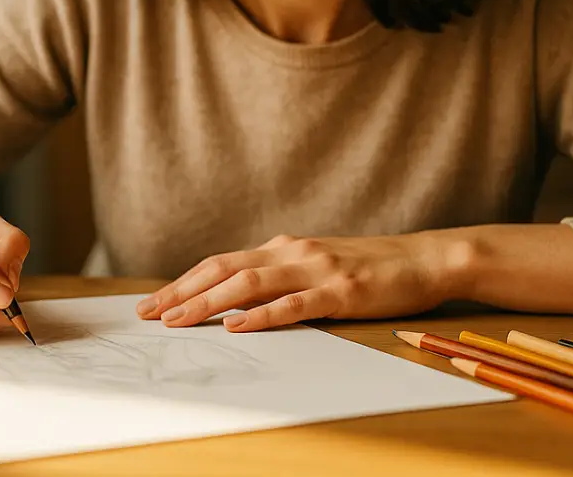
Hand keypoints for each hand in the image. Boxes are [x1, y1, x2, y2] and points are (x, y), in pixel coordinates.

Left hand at [135, 232, 468, 331]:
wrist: (424, 260)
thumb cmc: (369, 268)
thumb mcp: (316, 266)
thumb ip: (280, 277)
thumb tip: (236, 301)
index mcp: (283, 247)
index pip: (221, 263)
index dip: (183, 282)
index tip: (152, 303)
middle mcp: (292, 252)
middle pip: (223, 269)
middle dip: (181, 292)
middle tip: (148, 314)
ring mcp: (316, 269)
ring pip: (249, 283)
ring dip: (208, 303)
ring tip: (178, 320)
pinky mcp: (340, 290)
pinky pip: (293, 303)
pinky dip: (262, 314)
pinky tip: (237, 325)